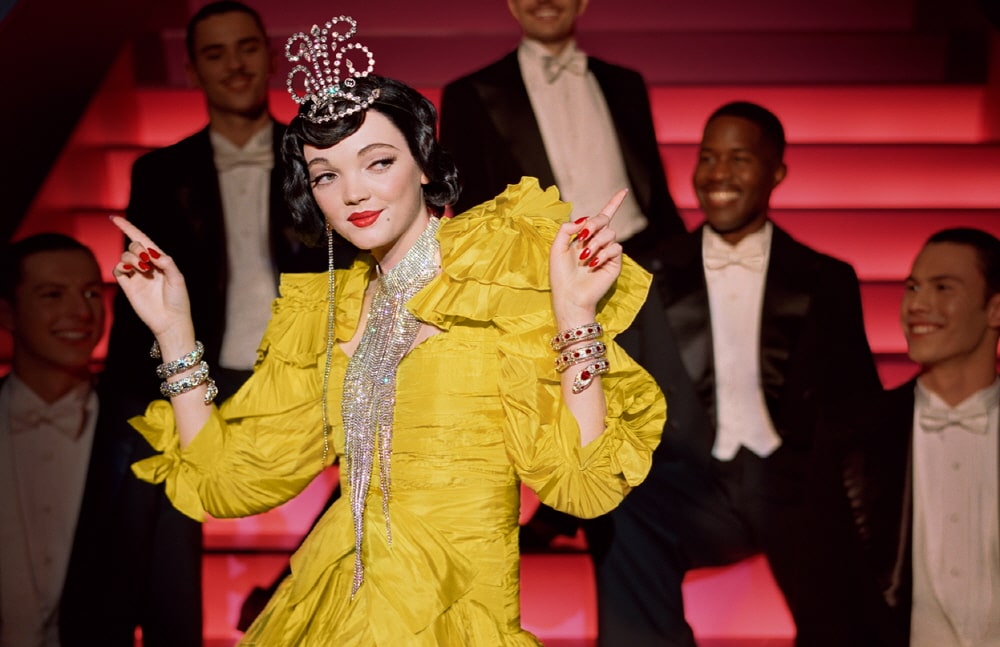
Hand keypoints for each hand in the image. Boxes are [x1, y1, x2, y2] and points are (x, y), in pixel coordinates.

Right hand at [109, 216, 194, 349]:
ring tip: (142, 268)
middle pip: (134, 246)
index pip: (142, 240)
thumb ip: (167, 263)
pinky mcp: (128, 286)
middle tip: (146, 261)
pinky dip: (121, 266)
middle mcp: (147, 266)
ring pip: (125, 256)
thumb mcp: (178, 279)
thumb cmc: (178, 301)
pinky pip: (118, 269)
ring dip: (131, 257)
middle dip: (138, 249)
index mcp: (160, 261)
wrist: (170, 322)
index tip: (115, 218)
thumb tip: (151, 253)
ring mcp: (136, 276)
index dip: (129, 228)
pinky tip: (130, 270)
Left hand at [549, 189, 626, 325]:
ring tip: (584, 257)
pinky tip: (593, 265)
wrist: (569, 296)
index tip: (623, 191)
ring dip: (595, 243)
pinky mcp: (615, 263)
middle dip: (594, 223)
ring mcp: (607, 252)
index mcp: (585, 237)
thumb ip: (566, 229)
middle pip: (604, 219)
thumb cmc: (561, 275)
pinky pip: (616, 248)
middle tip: (582, 236)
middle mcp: (598, 242)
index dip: (614, 203)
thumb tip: (582, 220)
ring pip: (610, 233)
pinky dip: (603, 254)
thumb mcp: (557, 248)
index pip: (602, 217)